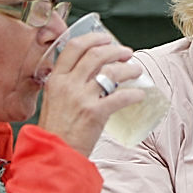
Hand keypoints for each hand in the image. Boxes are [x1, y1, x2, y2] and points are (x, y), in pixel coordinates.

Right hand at [36, 32, 142, 155]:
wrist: (55, 153)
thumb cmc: (56, 130)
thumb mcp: (53, 100)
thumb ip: (66, 85)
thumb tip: (86, 73)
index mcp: (56, 79)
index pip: (74, 47)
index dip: (93, 38)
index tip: (106, 38)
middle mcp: (68, 84)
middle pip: (96, 55)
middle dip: (115, 50)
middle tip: (127, 53)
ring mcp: (81, 98)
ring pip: (111, 72)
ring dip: (128, 68)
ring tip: (137, 70)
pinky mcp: (95, 113)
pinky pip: (120, 97)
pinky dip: (134, 94)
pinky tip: (140, 94)